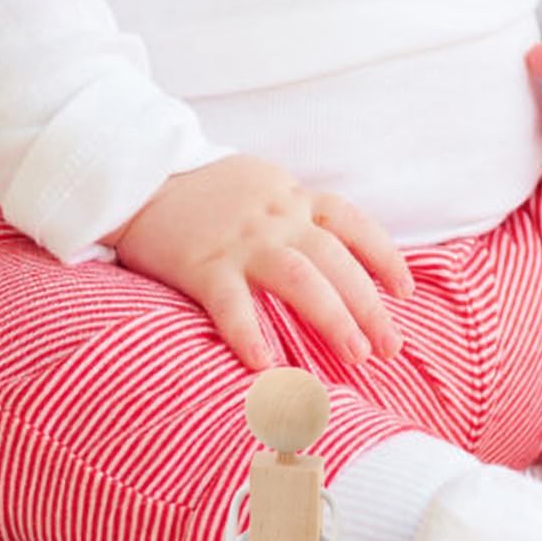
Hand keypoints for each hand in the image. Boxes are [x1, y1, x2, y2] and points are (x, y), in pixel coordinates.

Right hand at [101, 154, 413, 371]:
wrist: (137, 174)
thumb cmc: (201, 188)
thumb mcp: (259, 182)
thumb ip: (293, 209)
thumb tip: (326, 248)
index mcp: (291, 198)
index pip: (353, 223)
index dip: (384, 257)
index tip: (404, 293)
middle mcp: (276, 218)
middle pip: (337, 261)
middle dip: (370, 306)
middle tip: (391, 348)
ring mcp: (241, 242)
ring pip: (302, 280)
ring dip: (334, 318)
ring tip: (356, 356)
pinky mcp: (202, 265)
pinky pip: (232, 305)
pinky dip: (250, 335)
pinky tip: (267, 366)